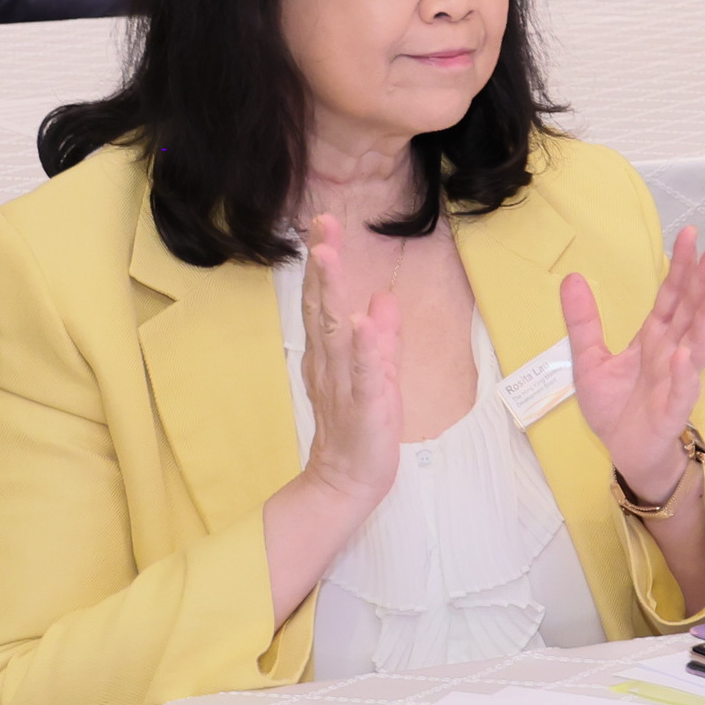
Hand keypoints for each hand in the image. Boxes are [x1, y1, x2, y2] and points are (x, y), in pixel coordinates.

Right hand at [296, 215, 406, 514]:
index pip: (325, 299)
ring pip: (336, 332)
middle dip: (324, 264)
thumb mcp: (377, 372)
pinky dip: (362, 350)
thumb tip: (383, 299)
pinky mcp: (364, 407)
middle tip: (321, 225)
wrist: (348, 481)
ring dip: (333, 294)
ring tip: (330, 258)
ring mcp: (344, 383)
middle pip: (323, 306)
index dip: (325, 261)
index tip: (324, 223)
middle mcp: (330, 362)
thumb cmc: (361, 425)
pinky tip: (362, 324)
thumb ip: (381, 337)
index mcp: (332, 353)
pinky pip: (363, 375)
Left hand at [564, 226, 704, 506]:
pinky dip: (684, 371)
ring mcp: (677, 378)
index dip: (681, 267)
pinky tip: (685, 353)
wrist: (625, 453)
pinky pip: (681, 388)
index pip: (671, 296)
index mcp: (654, 337)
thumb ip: (583, 321)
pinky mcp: (673, 408)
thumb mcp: (589, 360)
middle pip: (691, 311)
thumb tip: (572, 277)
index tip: (692, 234)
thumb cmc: (615, 407)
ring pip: (698, 342)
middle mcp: (672, 351)